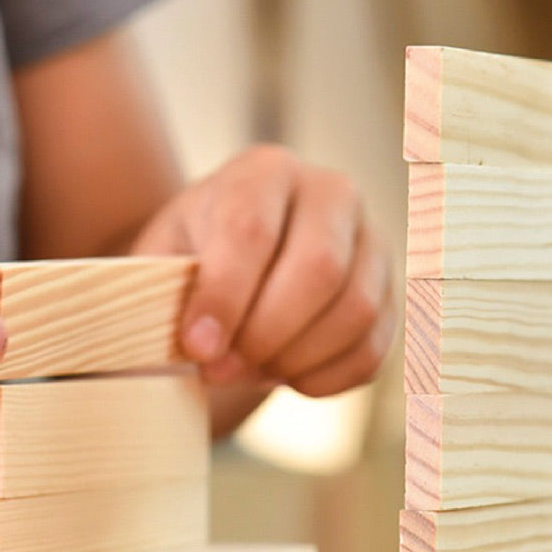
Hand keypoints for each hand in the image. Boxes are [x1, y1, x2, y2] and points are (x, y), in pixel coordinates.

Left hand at [130, 146, 395, 397]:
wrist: (232, 266)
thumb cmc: (189, 259)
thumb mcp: (161, 257)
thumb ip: (164, 289)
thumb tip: (195, 342)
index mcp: (264, 172)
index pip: (252, 231)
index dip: (224, 298)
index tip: (197, 348)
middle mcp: (330, 193)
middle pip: (319, 269)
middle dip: (264, 334)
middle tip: (219, 370)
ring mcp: (371, 241)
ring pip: (355, 311)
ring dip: (293, 359)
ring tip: (245, 371)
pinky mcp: (391, 294)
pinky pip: (373, 350)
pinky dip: (324, 378)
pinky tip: (282, 377)